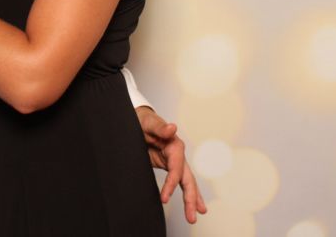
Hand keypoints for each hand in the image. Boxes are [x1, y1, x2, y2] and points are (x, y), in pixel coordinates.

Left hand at [136, 106, 207, 223]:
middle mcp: (178, 155)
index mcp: (175, 146)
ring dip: (192, 199)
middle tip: (192, 216)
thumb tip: (173, 127)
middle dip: (191, 198)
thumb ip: (160, 127)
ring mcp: (175, 161)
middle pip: (187, 179)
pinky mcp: (169, 165)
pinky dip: (187, 193)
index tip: (164, 198)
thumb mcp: (149, 122)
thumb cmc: (144, 121)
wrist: (140, 120)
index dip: (171, 184)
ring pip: (187, 182)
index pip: (176, 169)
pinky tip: (192, 204)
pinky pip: (180, 181)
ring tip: (195, 216)